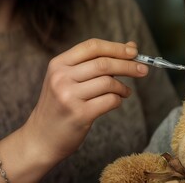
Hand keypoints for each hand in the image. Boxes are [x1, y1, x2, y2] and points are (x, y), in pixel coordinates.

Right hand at [21, 39, 148, 164]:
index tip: (134, 51)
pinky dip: (118, 100)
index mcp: (58, 64)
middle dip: (129, 65)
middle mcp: (61, 77)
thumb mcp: (69, 79)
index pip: (92, 46)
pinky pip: (110, 100)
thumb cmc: (60, 105)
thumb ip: (95, 62)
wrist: (41, 138)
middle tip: (143, 69)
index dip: (116, 47)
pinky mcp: (79, 114)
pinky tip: (117, 101)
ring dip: (123, 87)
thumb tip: (130, 46)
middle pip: (104, 63)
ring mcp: (69, 96)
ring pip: (109, 82)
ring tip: (126, 91)